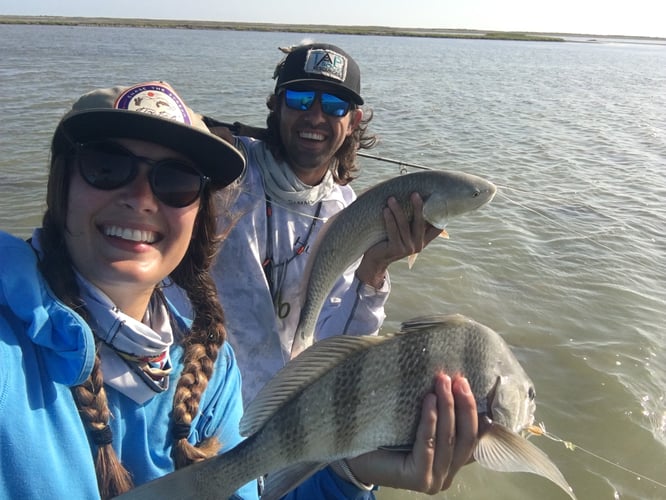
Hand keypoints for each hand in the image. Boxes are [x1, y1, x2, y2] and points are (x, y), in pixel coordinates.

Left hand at [344, 374, 477, 492]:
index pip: (473, 436)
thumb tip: (456, 383)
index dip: (474, 409)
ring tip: (443, 382)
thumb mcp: (417, 422)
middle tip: (459, 379)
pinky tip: (429, 400)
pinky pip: (428, 444)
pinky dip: (430, 421)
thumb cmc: (386, 436)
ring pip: (449, 439)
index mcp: (452, 461)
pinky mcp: (420, 479)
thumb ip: (438, 415)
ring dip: (448, 407)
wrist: (354, 456)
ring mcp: (435, 479)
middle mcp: (447, 473)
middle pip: (466, 437)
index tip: (467, 382)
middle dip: (465, 405)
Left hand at [355, 193, 442, 287]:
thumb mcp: (403, 232)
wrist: (376, 259)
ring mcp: (407, 248)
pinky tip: (385, 210)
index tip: (436, 199)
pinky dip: (389, 219)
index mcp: (423, 241)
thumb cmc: (389, 239)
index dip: (439, 215)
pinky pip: (393, 231)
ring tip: (391, 199)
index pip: (437, 228)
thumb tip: (416, 197)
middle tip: (415, 194)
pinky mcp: (396, 249)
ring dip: (398, 210)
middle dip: (418, 207)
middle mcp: (418, 245)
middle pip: (420, 223)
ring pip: (404, 225)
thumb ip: (411, 222)